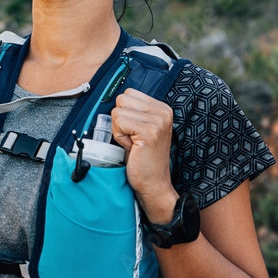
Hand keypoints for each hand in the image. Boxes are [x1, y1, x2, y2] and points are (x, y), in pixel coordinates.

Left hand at [111, 88, 178, 222]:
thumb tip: (114, 99)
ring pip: (118, 111)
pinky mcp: (150, 132)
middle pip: (122, 98)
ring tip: (133, 144)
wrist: (153, 184)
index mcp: (162, 108)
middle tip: (132, 138)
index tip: (134, 132)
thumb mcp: (142, 128)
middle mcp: (163, 112)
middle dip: (120, 120)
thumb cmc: (143, 159)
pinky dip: (119, 137)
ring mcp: (158, 121)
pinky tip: (132, 148)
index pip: (129, 93)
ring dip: (119, 130)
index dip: (125, 113)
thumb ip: (134, 112)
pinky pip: (119, 122)